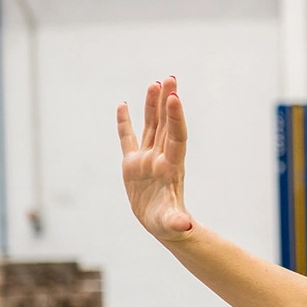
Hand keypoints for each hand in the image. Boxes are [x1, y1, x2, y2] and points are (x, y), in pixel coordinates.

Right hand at [117, 77, 194, 242]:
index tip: (175, 98)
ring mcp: (147, 158)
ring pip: (151, 126)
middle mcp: (161, 158)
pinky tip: (123, 104)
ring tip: (156, 83)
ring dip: (153, 105)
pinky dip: (124, 122)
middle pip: (165, 125)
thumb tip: (184, 227)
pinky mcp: (133, 163)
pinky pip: (127, 138)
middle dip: (167, 102)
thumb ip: (176, 222)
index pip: (176, 137)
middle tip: (171, 79)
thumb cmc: (169, 225)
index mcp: (171, 168)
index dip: (175, 118)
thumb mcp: (172, 224)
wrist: (163, 226)